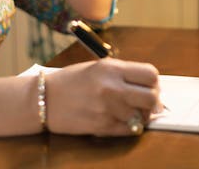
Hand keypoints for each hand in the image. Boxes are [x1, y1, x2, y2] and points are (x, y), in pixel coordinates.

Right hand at [44, 58, 160, 135]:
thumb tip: (148, 86)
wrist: (43, 99)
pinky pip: (130, 130)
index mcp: (111, 68)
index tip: (150, 87)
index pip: (150, 74)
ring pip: (142, 117)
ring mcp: (108, 109)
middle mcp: (112, 87)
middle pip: (151, 98)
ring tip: (129, 112)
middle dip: (152, 102)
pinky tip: (120, 120)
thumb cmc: (70, 82)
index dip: (154, 83)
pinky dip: (130, 127)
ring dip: (140, 116)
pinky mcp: (102, 127)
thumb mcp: (97, 68)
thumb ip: (122, 74)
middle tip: (146, 104)